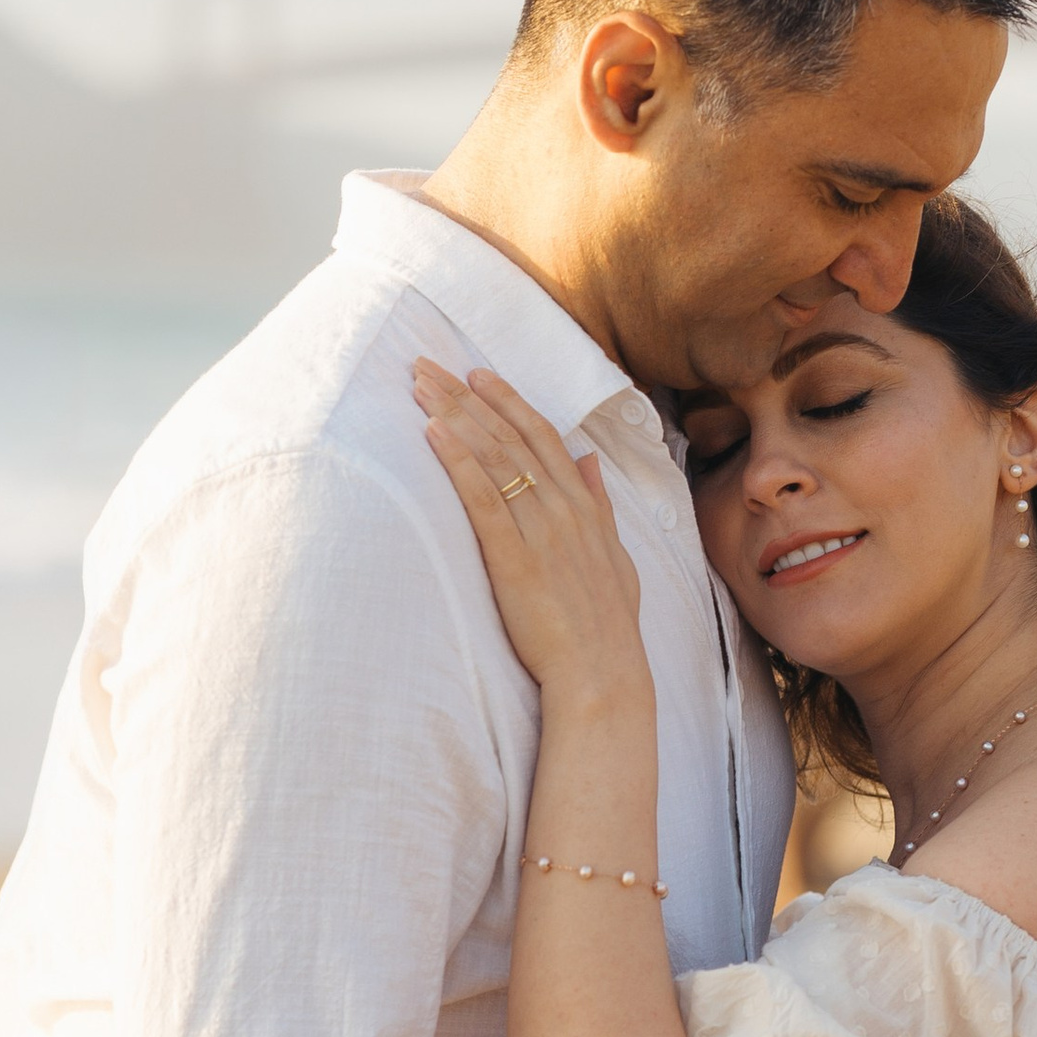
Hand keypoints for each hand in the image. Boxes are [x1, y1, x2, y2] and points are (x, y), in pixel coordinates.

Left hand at [414, 363, 646, 702]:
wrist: (602, 672)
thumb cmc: (606, 624)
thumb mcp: (615, 557)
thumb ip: (600, 506)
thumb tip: (589, 462)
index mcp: (584, 507)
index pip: (543, 436)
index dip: (508, 401)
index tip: (477, 373)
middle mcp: (563, 508)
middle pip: (509, 436)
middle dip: (466, 396)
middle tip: (428, 364)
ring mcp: (539, 530)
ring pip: (493, 457)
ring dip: (453, 416)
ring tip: (420, 386)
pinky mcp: (513, 557)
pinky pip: (482, 498)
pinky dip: (457, 461)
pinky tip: (432, 433)